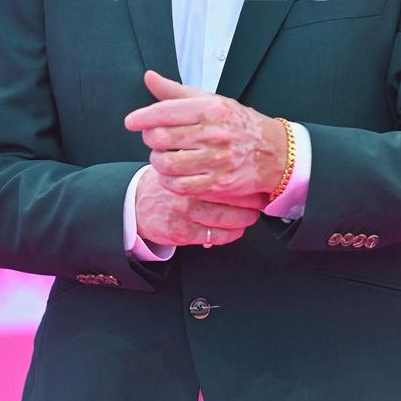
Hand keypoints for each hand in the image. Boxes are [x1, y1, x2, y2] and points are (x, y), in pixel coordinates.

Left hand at [124, 70, 287, 203]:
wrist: (273, 151)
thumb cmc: (238, 123)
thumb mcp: (211, 100)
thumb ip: (176, 92)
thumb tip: (149, 77)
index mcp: (210, 109)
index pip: (165, 112)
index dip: (142, 117)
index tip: (131, 121)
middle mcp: (213, 133)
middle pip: (161, 138)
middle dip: (150, 138)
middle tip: (154, 138)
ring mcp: (216, 160)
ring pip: (166, 164)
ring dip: (157, 160)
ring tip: (163, 155)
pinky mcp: (217, 183)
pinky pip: (179, 186)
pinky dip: (169, 180)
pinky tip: (172, 173)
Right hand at [134, 165, 263, 247]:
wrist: (137, 205)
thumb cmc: (167, 182)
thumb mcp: (180, 165)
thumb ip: (203, 164)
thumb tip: (239, 166)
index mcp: (187, 171)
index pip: (223, 174)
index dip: (245, 179)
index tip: (259, 180)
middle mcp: (187, 191)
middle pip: (228, 195)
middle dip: (250, 200)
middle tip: (262, 200)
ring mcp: (184, 213)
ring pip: (225, 218)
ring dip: (244, 218)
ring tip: (253, 215)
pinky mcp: (182, 232)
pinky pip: (215, 235)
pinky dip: (231, 234)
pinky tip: (238, 229)